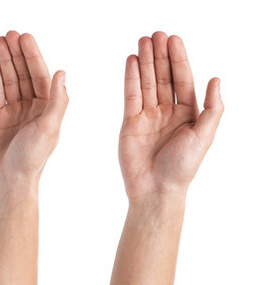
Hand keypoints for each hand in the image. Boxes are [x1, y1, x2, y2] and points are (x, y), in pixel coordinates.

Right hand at [0, 31, 67, 190]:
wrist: (9, 182)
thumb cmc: (32, 159)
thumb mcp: (49, 128)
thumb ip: (56, 101)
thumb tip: (61, 73)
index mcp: (49, 108)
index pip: (40, 75)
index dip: (33, 56)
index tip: (25, 38)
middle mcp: (33, 107)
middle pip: (24, 73)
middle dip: (17, 53)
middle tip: (10, 33)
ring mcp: (15, 112)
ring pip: (10, 79)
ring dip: (5, 60)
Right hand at [120, 32, 222, 200]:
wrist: (156, 189)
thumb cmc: (183, 167)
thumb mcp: (205, 135)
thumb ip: (212, 107)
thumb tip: (216, 79)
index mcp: (188, 114)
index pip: (183, 80)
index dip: (178, 59)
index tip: (173, 40)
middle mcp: (168, 112)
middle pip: (163, 77)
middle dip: (160, 55)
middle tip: (156, 34)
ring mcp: (147, 116)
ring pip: (146, 83)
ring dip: (145, 62)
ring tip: (142, 41)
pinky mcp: (129, 122)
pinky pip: (130, 95)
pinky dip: (130, 78)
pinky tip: (131, 62)